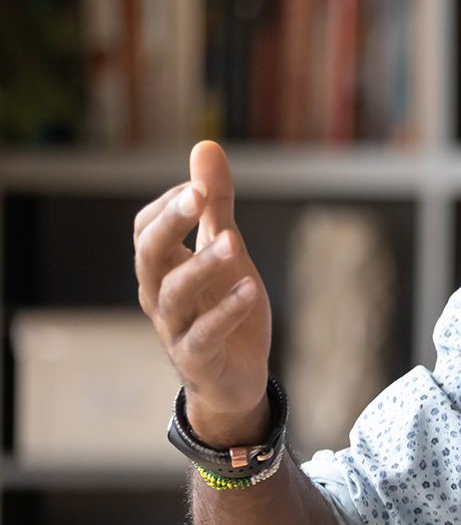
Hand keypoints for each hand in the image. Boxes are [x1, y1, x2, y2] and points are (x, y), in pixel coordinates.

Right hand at [134, 141, 272, 445]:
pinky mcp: (199, 358)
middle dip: (171, 223)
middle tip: (198, 195)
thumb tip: (205, 145)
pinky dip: (225, 312)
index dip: (169, 205)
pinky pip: (204, 334)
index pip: (146, 229)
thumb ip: (216, 205)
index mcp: (162, 268)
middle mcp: (159, 296)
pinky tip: (249, 289)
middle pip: (149, 255)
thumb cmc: (225, 308)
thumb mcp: (226, 250)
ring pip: (173, 294)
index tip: (200, 184)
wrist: (236, 379)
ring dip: (203, 265)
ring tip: (233, 242)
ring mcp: (176, 328)